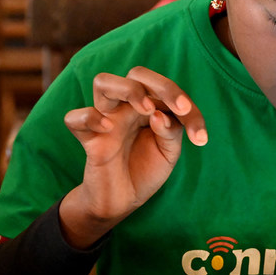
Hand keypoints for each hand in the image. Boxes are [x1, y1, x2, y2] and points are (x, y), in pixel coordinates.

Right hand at [59, 67, 207, 248]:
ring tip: (147, 111)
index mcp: (150, 106)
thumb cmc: (146, 168)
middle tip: (181, 109)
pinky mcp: (89, 139)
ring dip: (129, 90)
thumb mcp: (169, 152)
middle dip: (164, 86)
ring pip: (103, 82)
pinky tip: (108, 129)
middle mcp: (128, 107)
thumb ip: (171, 132)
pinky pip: (74, 118)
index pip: (168, 91)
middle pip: (137, 73)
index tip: (201, 138)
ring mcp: (107, 119)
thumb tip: (159, 115)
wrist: (123, 200)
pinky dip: (89, 117)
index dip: (188, 108)